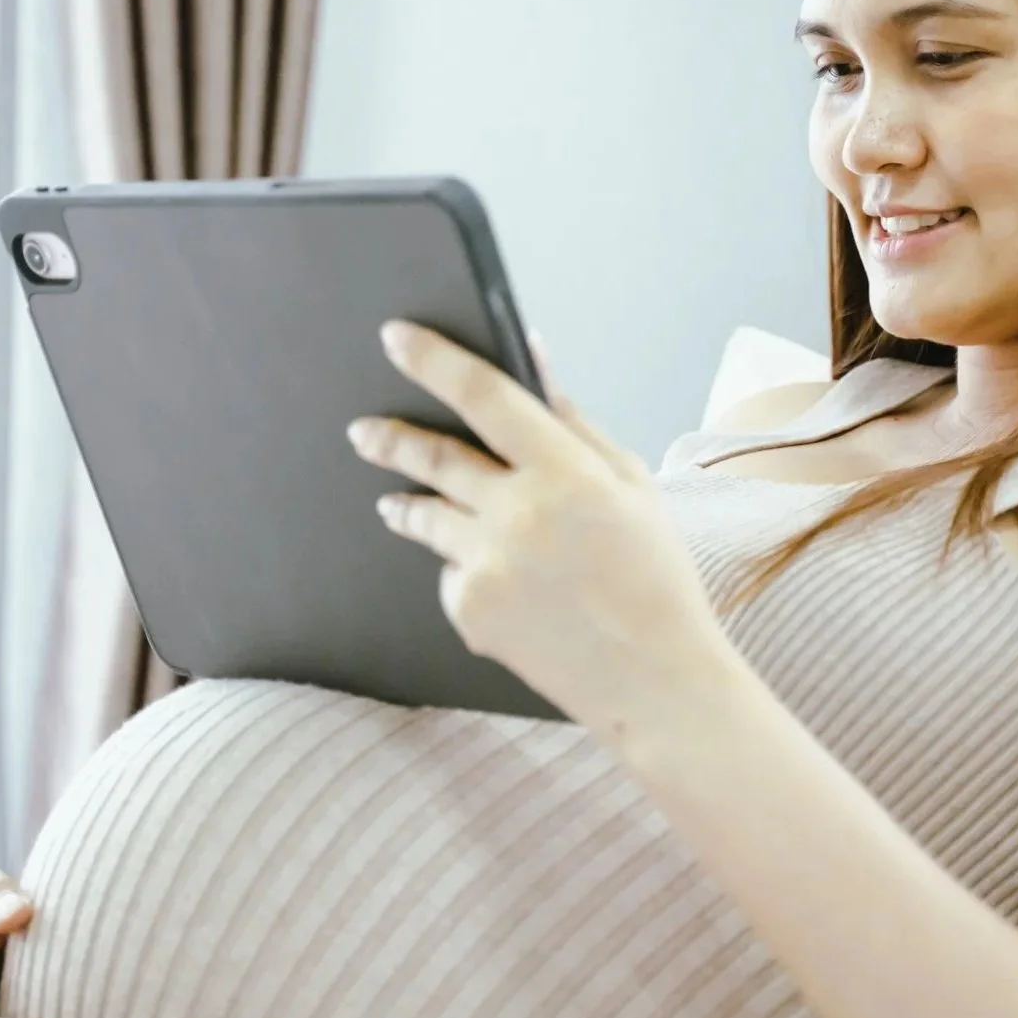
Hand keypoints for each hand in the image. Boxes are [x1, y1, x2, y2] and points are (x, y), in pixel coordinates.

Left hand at [347, 323, 727, 732]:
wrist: (654, 680)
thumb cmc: (654, 577)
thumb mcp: (631, 486)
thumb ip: (573, 421)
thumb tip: (533, 355)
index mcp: (567, 473)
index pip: (485, 396)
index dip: (434, 361)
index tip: (395, 337)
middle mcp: (518, 514)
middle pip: (434, 457)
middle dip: (390, 439)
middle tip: (363, 430)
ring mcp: (488, 565)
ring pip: (428, 516)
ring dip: (406, 503)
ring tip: (393, 502)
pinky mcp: (470, 611)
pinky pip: (450, 573)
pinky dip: (463, 567)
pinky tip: (498, 584)